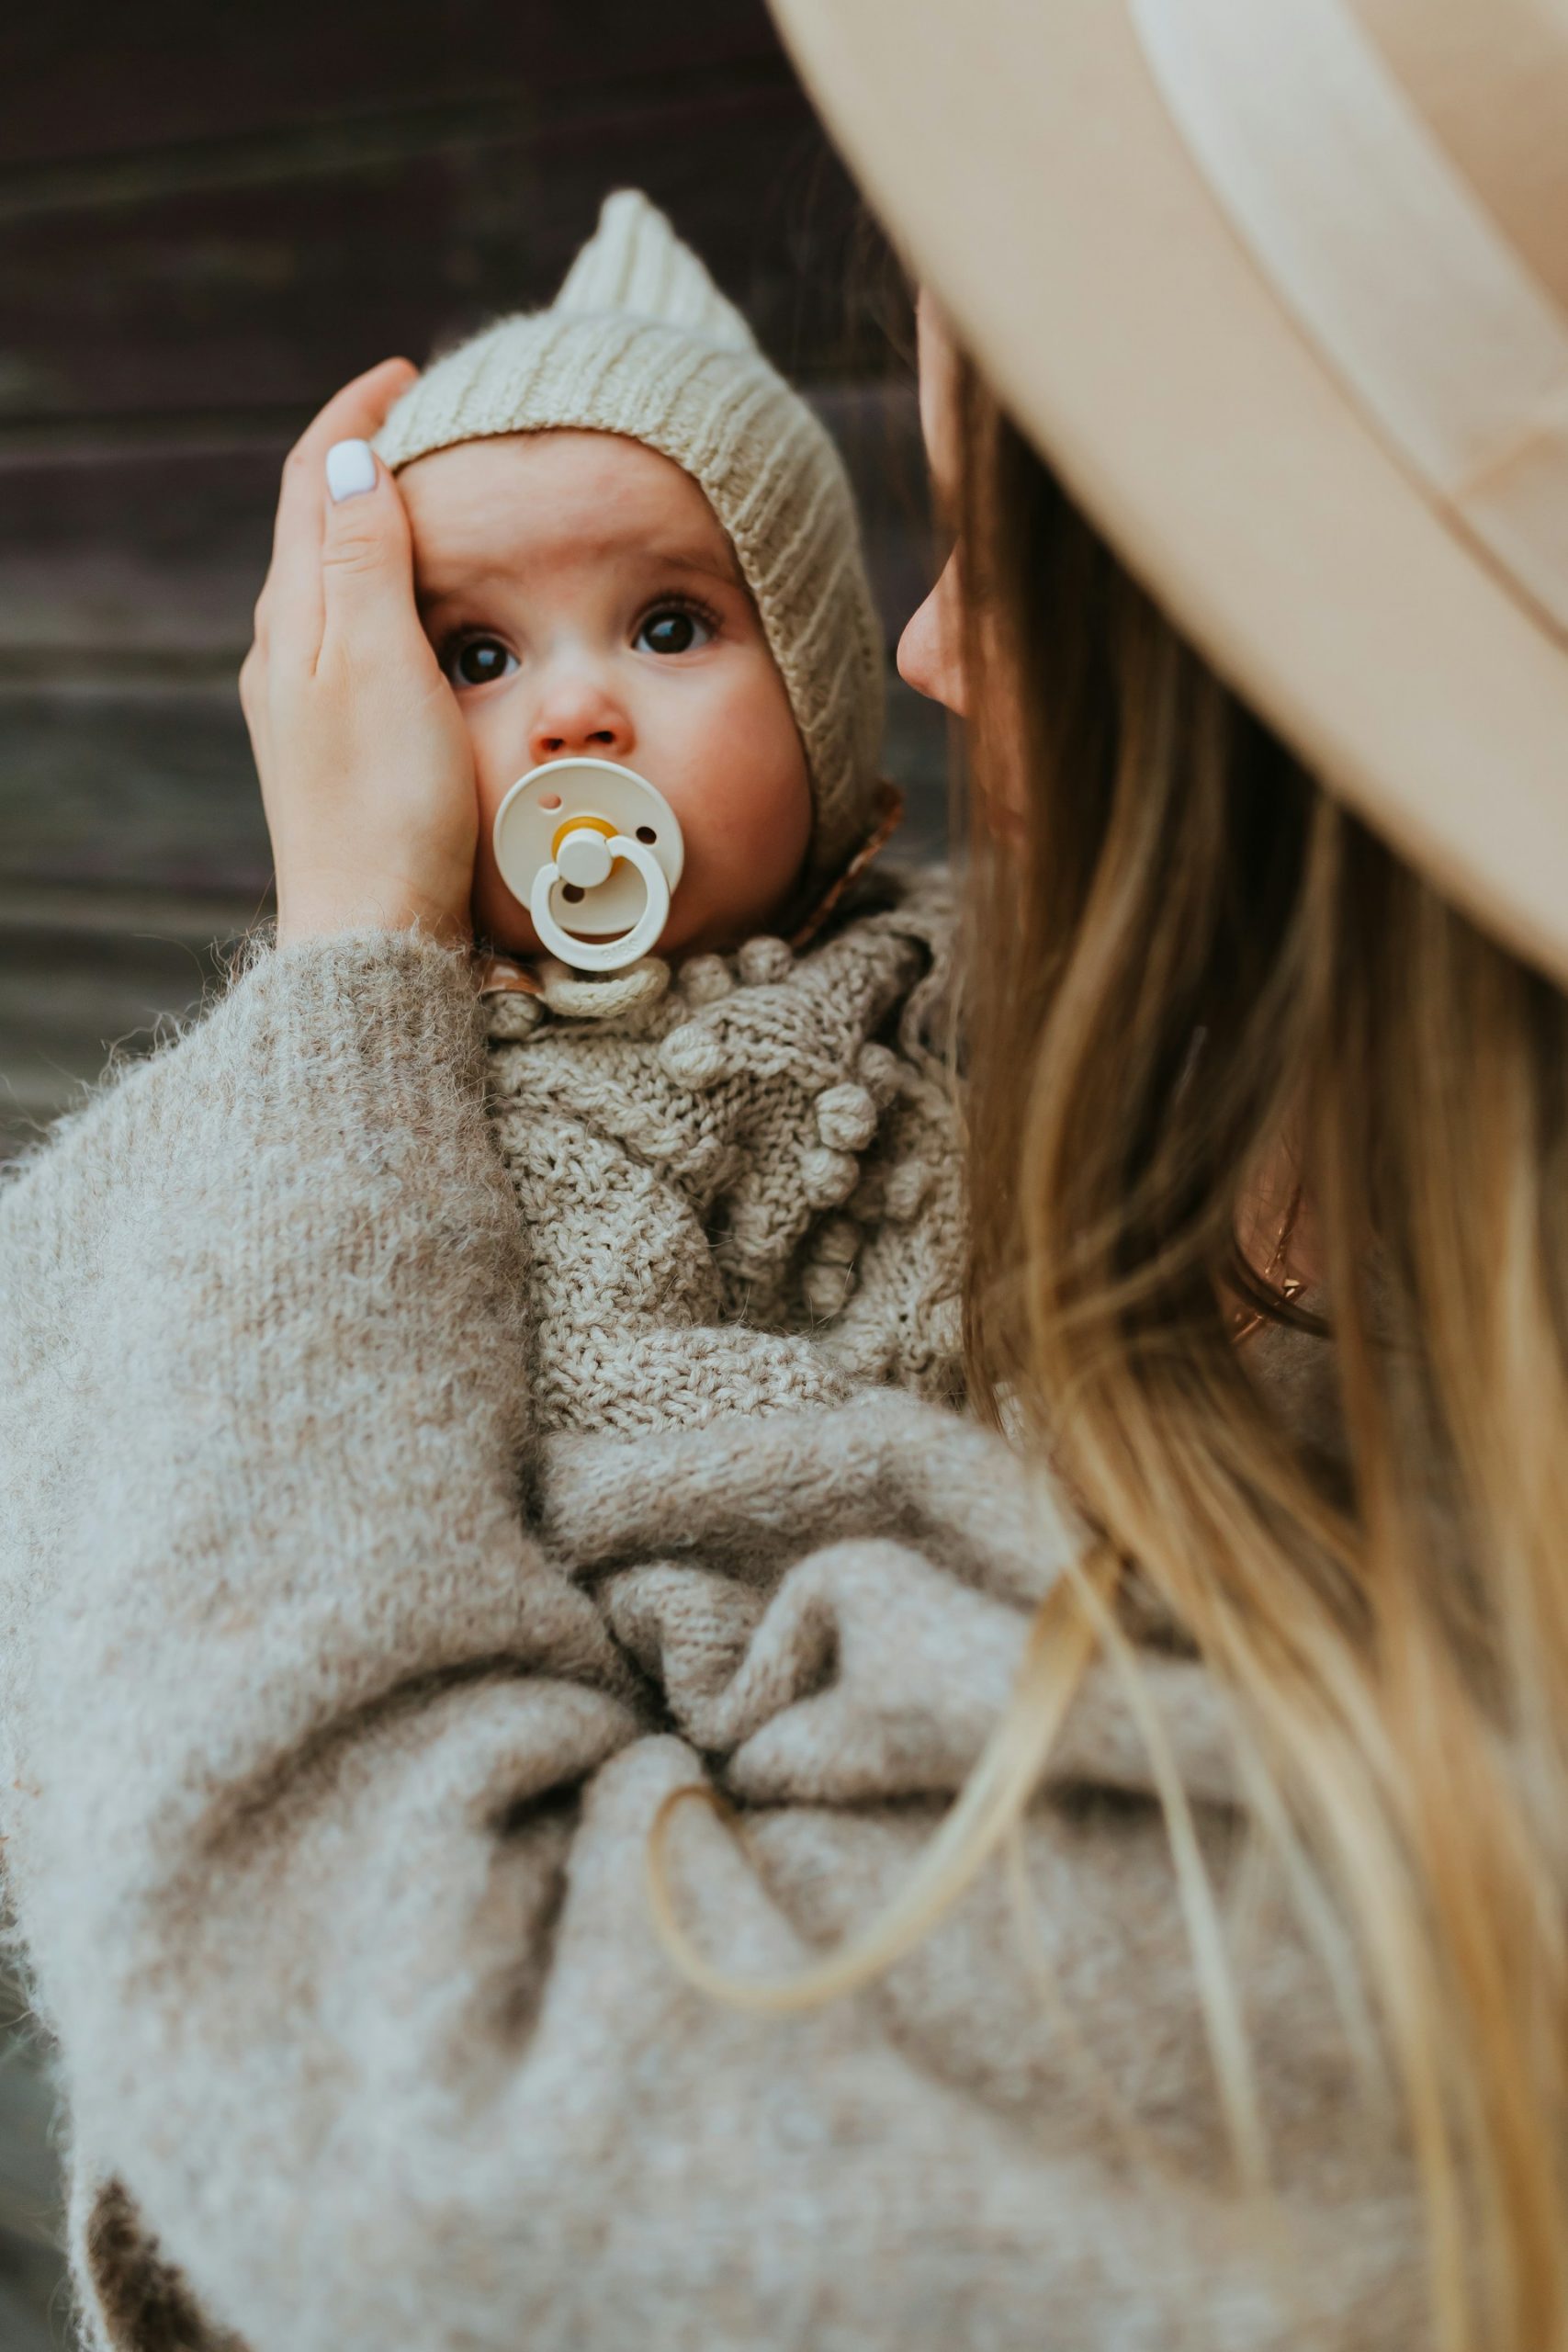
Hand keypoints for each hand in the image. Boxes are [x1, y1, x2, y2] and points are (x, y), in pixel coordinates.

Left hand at [241, 360, 478, 946]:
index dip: (355, 420)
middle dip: (364, 462)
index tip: (407, 376)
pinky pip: (351, 633)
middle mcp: (286, 656)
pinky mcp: (336, 748)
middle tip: (427, 423)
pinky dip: (384, 589)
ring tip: (431, 496)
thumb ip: (362, 558)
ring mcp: (306, 705)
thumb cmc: (389, 808)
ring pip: (331, 581)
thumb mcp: (380, 663)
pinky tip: (422, 609)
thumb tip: (348, 459)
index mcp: (293, 622)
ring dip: (373, 525)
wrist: (374, 933)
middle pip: (314, 525)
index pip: (311, 485)